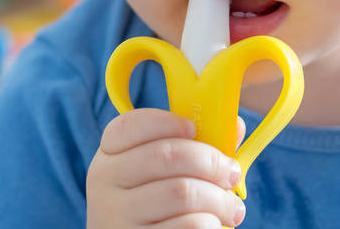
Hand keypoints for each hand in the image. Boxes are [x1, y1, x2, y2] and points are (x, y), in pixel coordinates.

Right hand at [87, 108, 247, 227]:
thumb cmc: (155, 205)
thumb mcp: (161, 173)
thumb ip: (195, 146)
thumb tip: (234, 125)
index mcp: (110, 155)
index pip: (130, 125)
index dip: (167, 122)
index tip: (194, 128)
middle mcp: (105, 183)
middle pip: (166, 155)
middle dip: (211, 162)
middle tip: (231, 172)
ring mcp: (117, 216)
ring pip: (183, 192)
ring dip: (219, 198)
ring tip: (231, 207)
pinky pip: (189, 225)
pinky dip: (212, 223)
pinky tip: (215, 224)